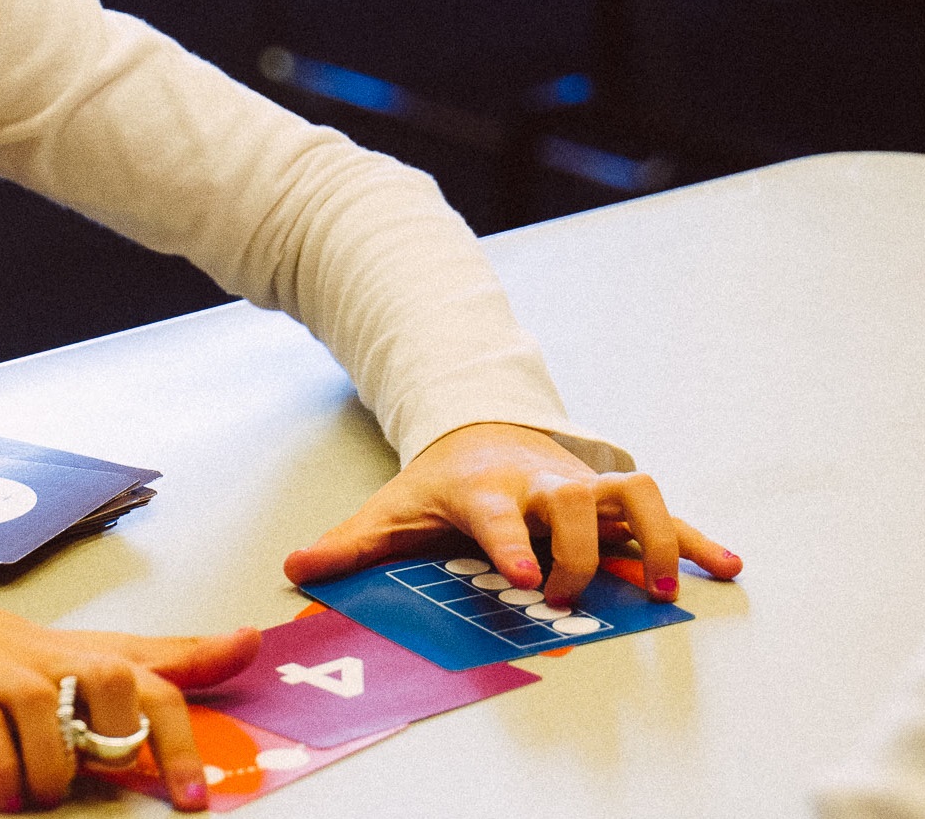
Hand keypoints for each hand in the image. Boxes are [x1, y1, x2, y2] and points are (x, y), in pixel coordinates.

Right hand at [0, 587, 259, 811]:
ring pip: (51, 722)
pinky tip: (10, 793)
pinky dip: (7, 776)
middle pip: (115, 683)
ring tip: (46, 791)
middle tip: (122, 776)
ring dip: (56, 773)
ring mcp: (9, 677)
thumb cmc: (21, 655)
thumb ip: (171, 658)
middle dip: (126, 741)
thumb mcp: (98, 653)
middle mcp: (59, 661)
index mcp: (96, 656)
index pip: (159, 674)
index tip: (205, 773)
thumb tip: (246, 643)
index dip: (190, 715)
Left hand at [282, 422, 742, 605]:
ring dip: (650, 536)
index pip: (497, 514)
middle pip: (571, 502)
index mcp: (484, 490)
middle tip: (570, 593)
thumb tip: (295, 566)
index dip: (511, 543)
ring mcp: (581, 487)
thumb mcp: (392, 508)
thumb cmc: (439, 480)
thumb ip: (350, 542)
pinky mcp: (611, 498)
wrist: (479, 428)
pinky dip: (693, 537)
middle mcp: (540, 483)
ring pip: (630, 493)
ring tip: (660, 585)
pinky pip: (661, 513)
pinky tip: (725, 566)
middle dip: (578, 550)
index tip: (522, 577)